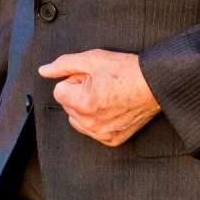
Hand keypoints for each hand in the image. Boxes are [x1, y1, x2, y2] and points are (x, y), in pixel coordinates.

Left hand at [38, 49, 159, 146]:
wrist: (155, 84)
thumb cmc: (127, 70)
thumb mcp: (92, 59)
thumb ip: (63, 65)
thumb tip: (44, 71)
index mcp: (83, 103)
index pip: (59, 91)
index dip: (75, 80)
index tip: (92, 78)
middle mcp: (90, 123)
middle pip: (67, 106)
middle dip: (79, 94)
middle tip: (102, 85)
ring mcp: (102, 133)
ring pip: (77, 119)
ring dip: (86, 108)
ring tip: (107, 96)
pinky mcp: (112, 140)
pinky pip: (92, 130)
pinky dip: (98, 119)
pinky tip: (112, 108)